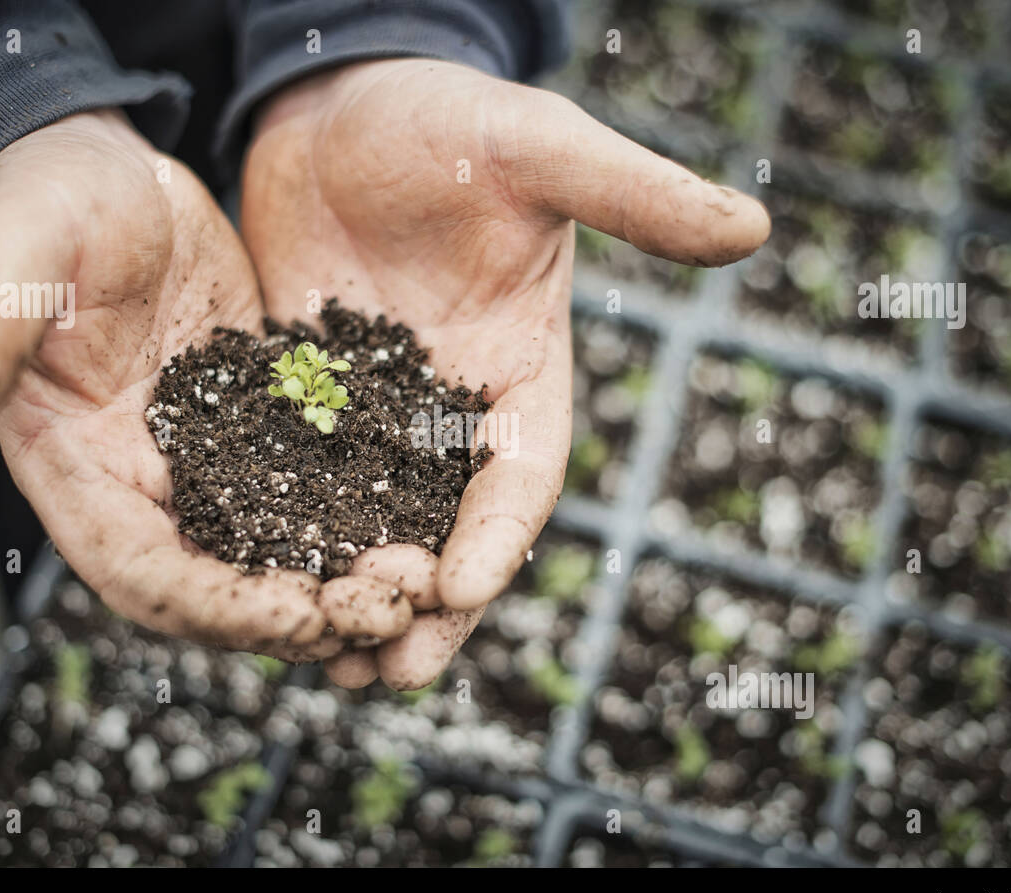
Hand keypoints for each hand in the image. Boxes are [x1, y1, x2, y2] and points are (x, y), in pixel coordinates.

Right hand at [0, 109, 414, 659]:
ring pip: (280, 551)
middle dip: (303, 613)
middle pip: (226, 585)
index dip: (219, 605)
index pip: (146, 574)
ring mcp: (206, 459)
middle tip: (389, 612)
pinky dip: (362, 517)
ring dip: (344, 581)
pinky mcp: (257, 424)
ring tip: (420, 584)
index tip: (298, 614)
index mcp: (80, 470)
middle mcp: (146, 484)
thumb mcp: (10, 259)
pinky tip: (424, 522)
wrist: (102, 168)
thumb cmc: (42, 204)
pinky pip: (316, 489)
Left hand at [241, 59, 769, 688]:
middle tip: (390, 673)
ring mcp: (376, 416)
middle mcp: (454, 414)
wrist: (343, 101)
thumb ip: (634, 194)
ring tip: (322, 664)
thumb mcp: (540, 150)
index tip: (460, 588)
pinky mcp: (305, 403)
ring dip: (353, 597)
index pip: (522, 475)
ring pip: (371, 528)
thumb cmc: (452, 117)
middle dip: (426, 608)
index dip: (499, 534)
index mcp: (523, 375)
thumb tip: (755, 224)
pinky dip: (284, 541)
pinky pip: (293, 485)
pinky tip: (254, 586)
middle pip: (448, 531)